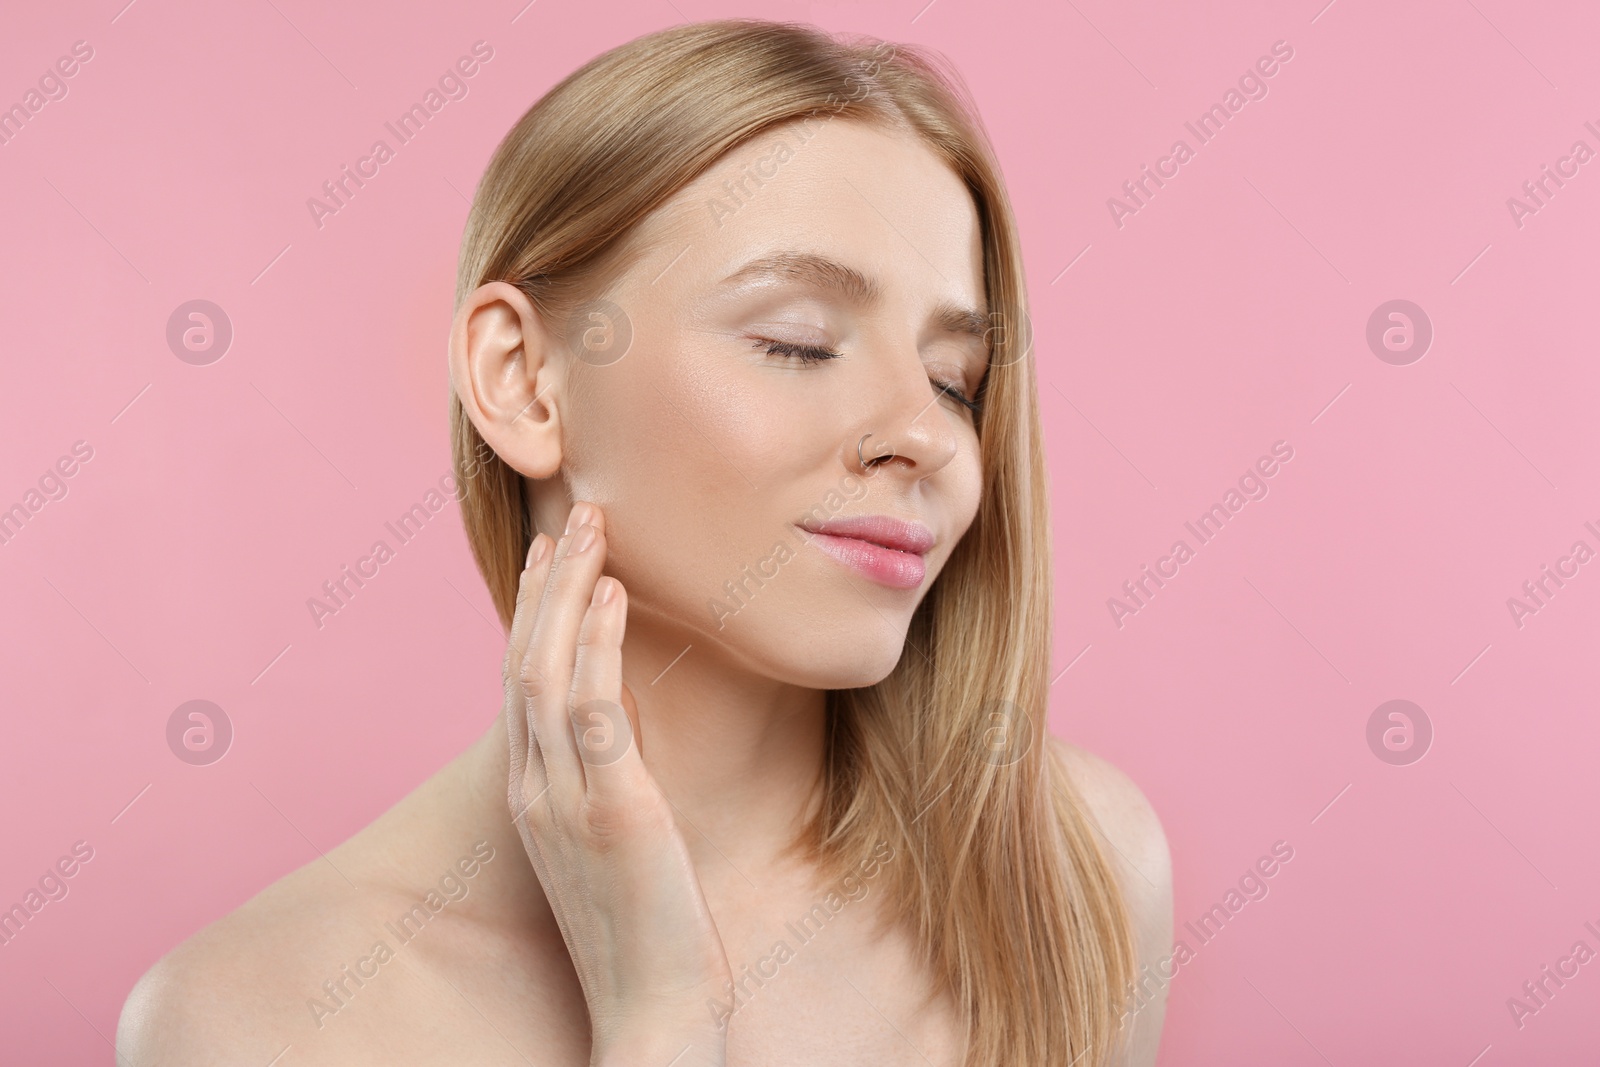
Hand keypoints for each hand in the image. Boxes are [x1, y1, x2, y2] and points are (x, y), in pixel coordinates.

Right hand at [503, 501, 732, 1066]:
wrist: (649, 1010)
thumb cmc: (641, 931)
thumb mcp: (610, 844)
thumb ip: (604, 784)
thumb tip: (622, 732)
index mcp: (532, 796)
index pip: (521, 683)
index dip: (534, 615)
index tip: (549, 559)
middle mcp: (534, 789)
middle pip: (525, 662)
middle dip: (547, 584)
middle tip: (573, 516)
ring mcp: (565, 798)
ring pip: (549, 670)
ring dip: (570, 592)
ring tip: (594, 529)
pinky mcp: (611, 809)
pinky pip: (595, 709)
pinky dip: (600, 645)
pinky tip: (616, 596)